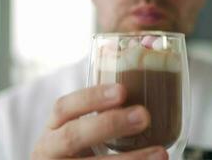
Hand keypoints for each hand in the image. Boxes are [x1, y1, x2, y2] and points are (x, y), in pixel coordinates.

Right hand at [31, 84, 167, 159]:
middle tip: (144, 116)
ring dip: (130, 159)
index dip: (91, 98)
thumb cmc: (80, 143)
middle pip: (73, 137)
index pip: (64, 107)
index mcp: (53, 127)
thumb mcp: (79, 124)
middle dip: (109, 125)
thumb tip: (128, 62)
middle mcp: (51, 149)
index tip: (122, 90)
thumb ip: (100, 107)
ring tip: (160, 153)